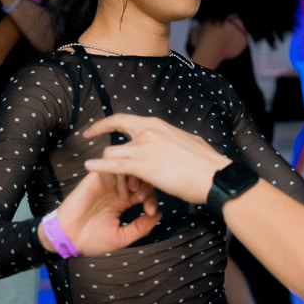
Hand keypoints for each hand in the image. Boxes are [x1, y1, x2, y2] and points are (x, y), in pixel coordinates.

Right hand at [46, 167, 161, 255]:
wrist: (67, 239)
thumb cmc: (91, 240)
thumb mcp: (122, 237)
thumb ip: (141, 227)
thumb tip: (159, 216)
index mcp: (122, 202)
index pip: (143, 190)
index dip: (152, 198)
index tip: (151, 212)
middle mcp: (114, 190)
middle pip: (137, 176)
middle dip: (146, 185)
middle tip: (145, 198)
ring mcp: (104, 184)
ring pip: (125, 169)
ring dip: (133, 179)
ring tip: (134, 194)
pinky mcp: (93, 180)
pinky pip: (108, 167)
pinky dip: (118, 175)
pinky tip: (120, 191)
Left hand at [81, 114, 230, 205]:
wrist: (214, 176)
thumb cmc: (206, 164)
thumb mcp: (186, 142)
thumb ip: (172, 140)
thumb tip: (172, 142)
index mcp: (157, 125)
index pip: (123, 120)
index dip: (104, 124)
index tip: (92, 130)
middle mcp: (148, 132)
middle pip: (114, 140)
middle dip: (104, 152)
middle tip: (93, 158)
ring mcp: (144, 148)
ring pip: (112, 155)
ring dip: (109, 170)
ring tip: (113, 184)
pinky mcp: (143, 166)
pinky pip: (113, 165)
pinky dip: (99, 167)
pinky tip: (89, 169)